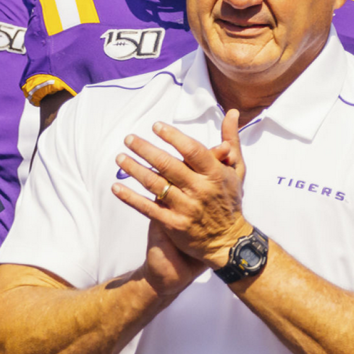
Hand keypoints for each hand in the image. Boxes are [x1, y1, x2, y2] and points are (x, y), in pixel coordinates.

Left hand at [113, 109, 250, 272]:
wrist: (228, 242)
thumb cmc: (230, 201)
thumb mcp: (237, 170)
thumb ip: (231, 141)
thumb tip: (231, 112)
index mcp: (215, 174)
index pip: (192, 150)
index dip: (173, 136)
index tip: (156, 126)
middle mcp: (200, 190)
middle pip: (168, 165)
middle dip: (145, 149)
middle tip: (129, 138)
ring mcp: (186, 208)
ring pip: (155, 184)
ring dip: (134, 169)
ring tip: (120, 158)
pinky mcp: (174, 225)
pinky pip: (148, 208)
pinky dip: (130, 198)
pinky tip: (116, 188)